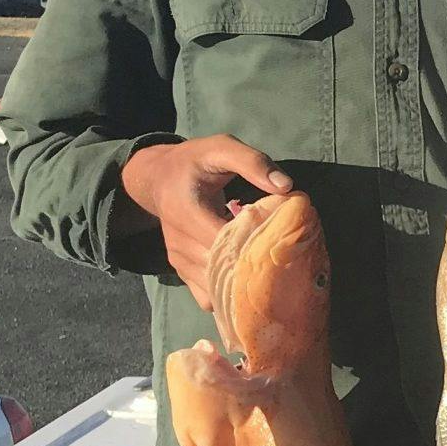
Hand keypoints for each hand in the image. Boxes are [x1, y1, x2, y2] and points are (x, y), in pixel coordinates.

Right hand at [119, 136, 291, 310]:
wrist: (160, 178)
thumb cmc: (196, 161)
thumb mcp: (222, 148)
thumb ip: (253, 162)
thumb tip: (286, 187)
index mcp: (187, 211)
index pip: (223, 241)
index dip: (253, 246)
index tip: (281, 244)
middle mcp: (179, 241)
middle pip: (221, 270)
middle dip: (253, 270)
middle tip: (286, 264)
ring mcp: (179, 261)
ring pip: (214, 289)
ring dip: (242, 286)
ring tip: (269, 273)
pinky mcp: (182, 272)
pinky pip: (207, 297)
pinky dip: (229, 295)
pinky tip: (249, 282)